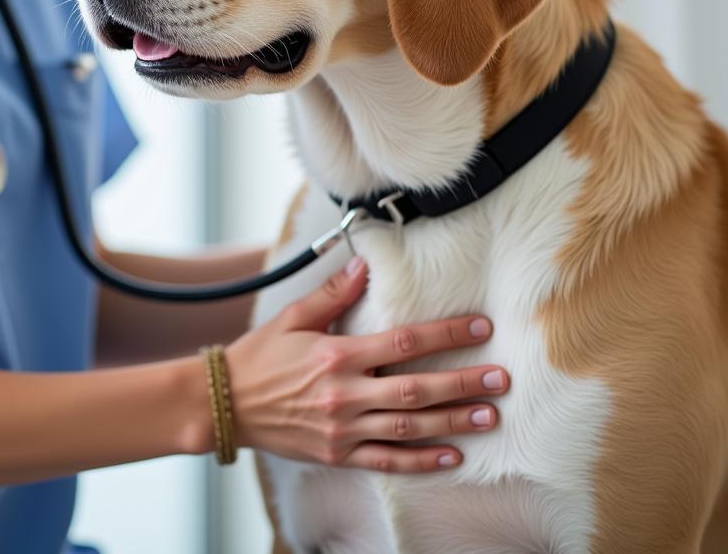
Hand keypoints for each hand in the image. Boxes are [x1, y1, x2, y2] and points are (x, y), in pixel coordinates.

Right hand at [225, 257, 508, 472]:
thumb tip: (363, 266)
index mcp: (337, 355)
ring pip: (409, 428)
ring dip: (452, 422)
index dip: (445, 334)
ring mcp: (343, 428)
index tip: (479, 327)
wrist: (226, 404)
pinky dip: (421, 461)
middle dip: (462, 383)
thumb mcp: (293, 318)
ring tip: (489, 416)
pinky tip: (451, 456)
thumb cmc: (260, 357)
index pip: (403, 342)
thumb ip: (332, 295)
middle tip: (500, 379)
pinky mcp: (338, 454)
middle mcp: (345, 394)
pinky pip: (387, 461)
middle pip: (416, 389)